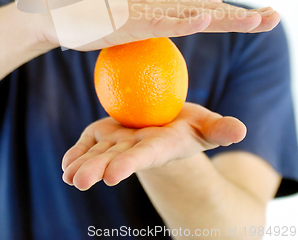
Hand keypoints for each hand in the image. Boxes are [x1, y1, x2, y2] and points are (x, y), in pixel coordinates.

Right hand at [36, 0, 279, 50]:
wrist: (61, 15)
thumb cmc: (97, 21)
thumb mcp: (138, 20)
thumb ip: (170, 17)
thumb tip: (205, 7)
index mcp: (164, 8)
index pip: (208, 13)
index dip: (237, 16)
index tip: (266, 17)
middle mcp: (160, 5)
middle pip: (209, 12)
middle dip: (243, 16)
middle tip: (276, 16)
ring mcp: (145, 12)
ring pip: (191, 17)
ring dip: (225, 18)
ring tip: (255, 20)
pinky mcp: (128, 21)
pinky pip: (160, 24)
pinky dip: (184, 22)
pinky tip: (207, 18)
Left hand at [61, 103, 245, 190]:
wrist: (165, 128)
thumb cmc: (189, 127)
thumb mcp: (206, 126)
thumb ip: (220, 129)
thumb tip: (240, 130)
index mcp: (160, 146)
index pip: (145, 155)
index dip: (130, 163)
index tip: (113, 175)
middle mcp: (136, 147)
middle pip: (116, 158)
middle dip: (98, 169)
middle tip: (79, 181)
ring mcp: (119, 142)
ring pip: (98, 153)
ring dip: (82, 164)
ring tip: (68, 176)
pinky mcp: (105, 134)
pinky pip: (89, 143)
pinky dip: (77, 151)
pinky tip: (67, 163)